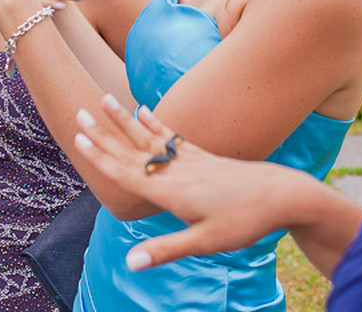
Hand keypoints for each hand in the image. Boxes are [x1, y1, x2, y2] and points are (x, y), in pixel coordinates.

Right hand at [74, 95, 300, 269]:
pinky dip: (154, 123)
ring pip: (149, 137)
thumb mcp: (206, 242)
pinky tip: (144, 110)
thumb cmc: (244, 221)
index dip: (100, 156)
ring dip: (124, 119)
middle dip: (104, 132)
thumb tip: (130, 262)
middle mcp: (176, 171)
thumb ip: (166, 250)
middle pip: (131, 150)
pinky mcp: (202, 156)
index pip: (126, 172)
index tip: (78, 138)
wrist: (282, 194)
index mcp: (171, 191)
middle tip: (79, 110)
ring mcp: (189, 160)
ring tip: (106, 98)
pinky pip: (171, 137)